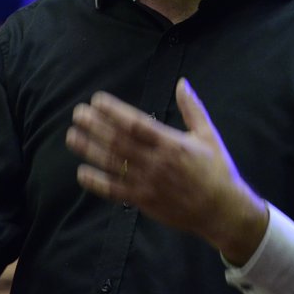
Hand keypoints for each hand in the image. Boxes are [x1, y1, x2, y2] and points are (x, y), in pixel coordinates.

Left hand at [66, 78, 268, 264]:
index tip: (97, 101)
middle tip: (77, 114)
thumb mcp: (208, 135)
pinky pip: (115, 191)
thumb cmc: (216, 170)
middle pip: (119, 142)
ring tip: (72, 136)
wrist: (221, 210)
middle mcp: (156, 162)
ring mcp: (147, 183)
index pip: (136, 124)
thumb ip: (192, 109)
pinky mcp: (143, 201)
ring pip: (113, 164)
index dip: (114, 111)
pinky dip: (97, 183)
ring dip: (90, 150)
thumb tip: (182, 83)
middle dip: (96, 127)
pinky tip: (82, 173)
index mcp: (171, 144)